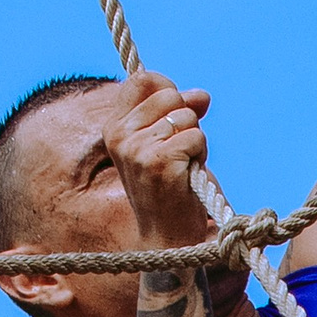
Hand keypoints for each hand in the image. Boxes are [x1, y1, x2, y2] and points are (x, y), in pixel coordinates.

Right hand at [105, 70, 214, 246]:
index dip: (169, 87)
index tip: (181, 108)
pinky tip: (187, 175)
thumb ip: (180, 111)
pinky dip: (200, 155)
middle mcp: (120, 135)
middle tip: (178, 153)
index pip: (142, 79)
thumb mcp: (167, 142)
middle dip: (187, 120)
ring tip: (182, 167)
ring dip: (195, 141)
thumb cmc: (169, 188)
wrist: (167, 237)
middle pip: (171, 95)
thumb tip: (202, 95)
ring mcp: (137, 148)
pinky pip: (197, 136)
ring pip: (187, 117)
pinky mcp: (160, 161)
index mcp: (114, 127)